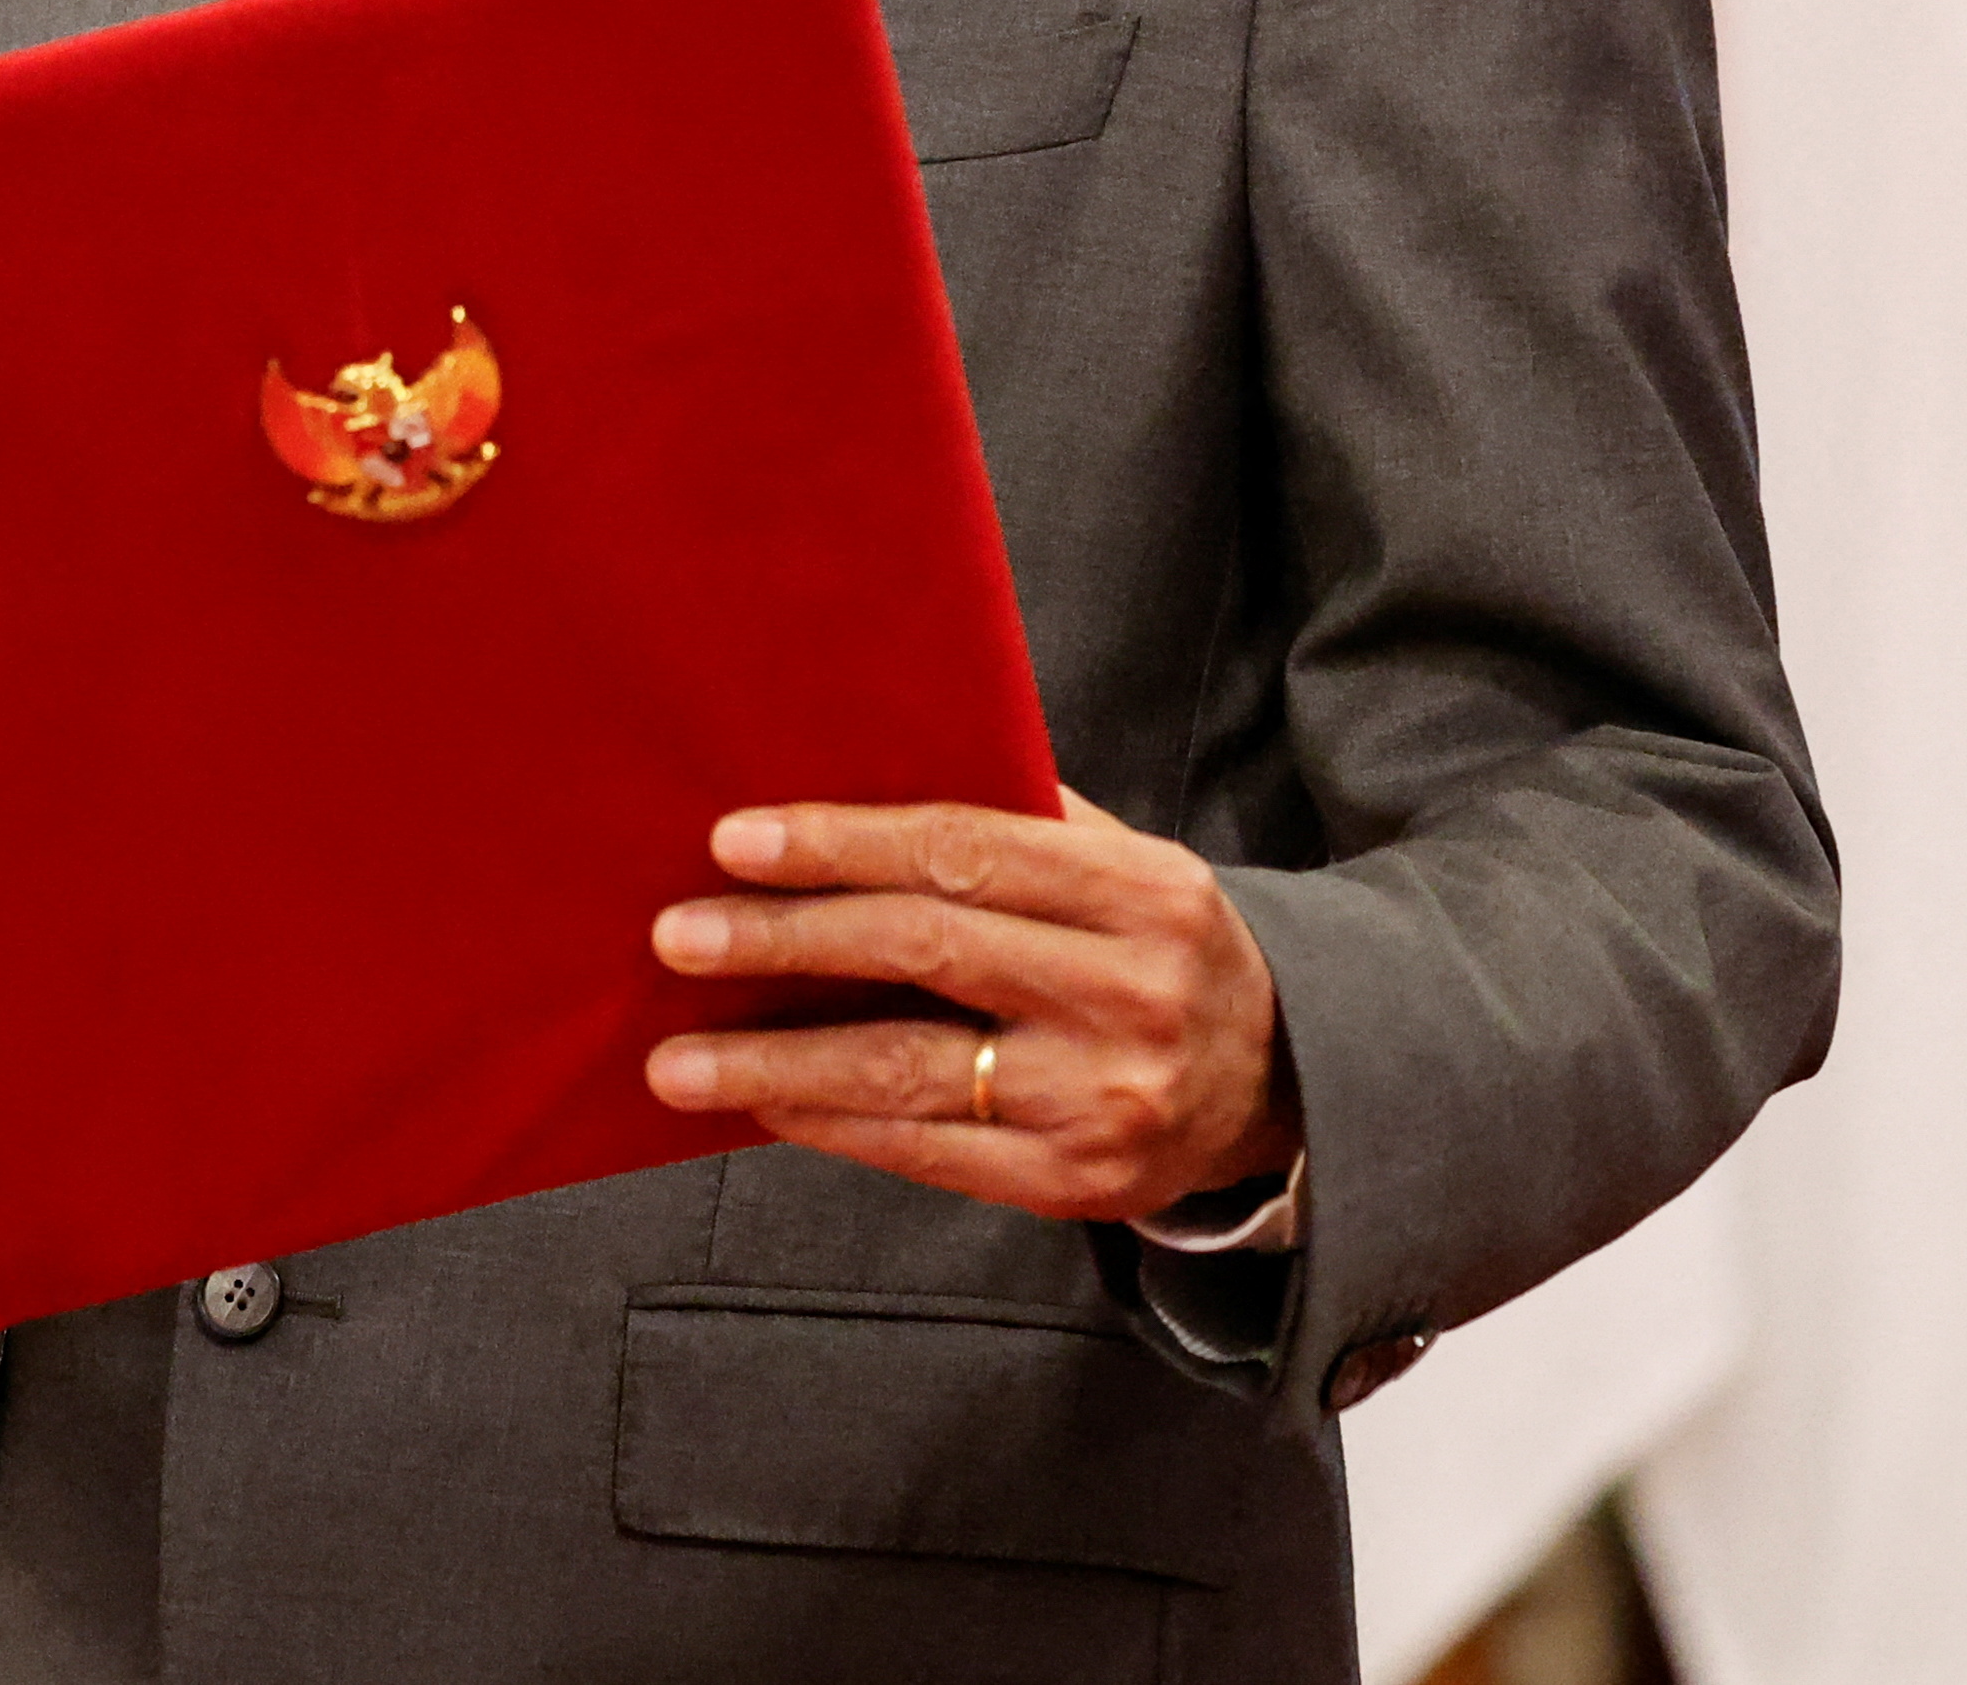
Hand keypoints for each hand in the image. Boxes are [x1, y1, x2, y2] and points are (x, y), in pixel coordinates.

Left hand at [641, 785, 1295, 1223]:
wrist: (1290, 1080)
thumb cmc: (1166, 948)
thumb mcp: (1131, 865)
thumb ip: (1023, 823)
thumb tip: (856, 778)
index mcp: (1142, 890)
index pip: (966, 851)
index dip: (842, 843)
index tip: (736, 842)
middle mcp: (1131, 993)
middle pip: (927, 953)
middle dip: (787, 943)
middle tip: (679, 936)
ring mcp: (1105, 1097)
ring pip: (910, 1072)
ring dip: (775, 1063)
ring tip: (676, 1060)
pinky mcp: (1079, 1186)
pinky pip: (927, 1151)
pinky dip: (831, 1124)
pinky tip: (764, 1101)